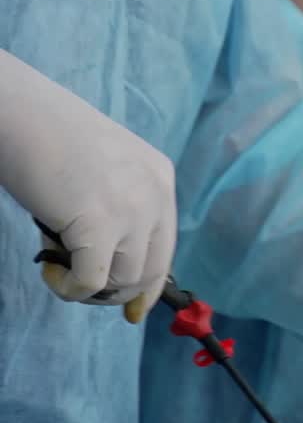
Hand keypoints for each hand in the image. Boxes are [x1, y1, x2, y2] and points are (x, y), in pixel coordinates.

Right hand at [0, 50, 175, 319]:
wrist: (16, 112)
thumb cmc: (45, 136)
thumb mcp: (100, 169)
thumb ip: (114, 208)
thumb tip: (106, 271)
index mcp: (160, 177)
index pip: (166, 245)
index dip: (148, 284)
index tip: (132, 309)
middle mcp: (156, 194)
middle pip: (151, 269)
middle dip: (118, 292)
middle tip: (81, 288)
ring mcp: (131, 210)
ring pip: (123, 281)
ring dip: (90, 289)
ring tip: (58, 268)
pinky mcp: (98, 225)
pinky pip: (92, 282)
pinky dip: (70, 288)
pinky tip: (50, 271)